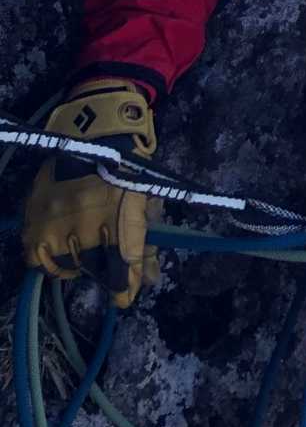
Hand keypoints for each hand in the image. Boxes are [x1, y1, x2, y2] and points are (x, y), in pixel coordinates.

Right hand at [22, 81, 159, 307]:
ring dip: (77, 263)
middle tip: (107, 262)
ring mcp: (57, 217)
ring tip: (84, 251)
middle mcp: (86, 219)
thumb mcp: (145, 197)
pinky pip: (35, 256)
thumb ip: (146, 240)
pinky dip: (47, 259)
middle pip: (93, 268)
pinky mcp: (34, 214)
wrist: (94, 128)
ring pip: (64, 265)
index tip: (125, 297)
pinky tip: (59, 250)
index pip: (123, 265)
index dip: (126, 287)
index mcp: (120, 213)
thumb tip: (150, 280)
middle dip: (103, 270)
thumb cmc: (128, 163)